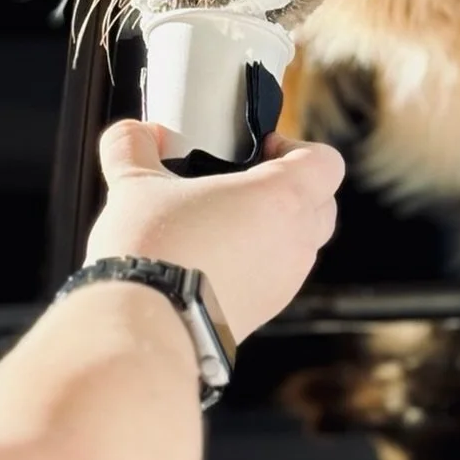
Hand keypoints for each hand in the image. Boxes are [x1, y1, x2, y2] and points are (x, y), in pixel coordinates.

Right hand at [85, 121, 344, 341]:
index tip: (264, 148)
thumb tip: (138, 134)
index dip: (299, 148)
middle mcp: (294, 241)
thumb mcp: (133, 183)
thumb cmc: (153, 253)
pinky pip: (278, 278)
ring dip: (276, 228)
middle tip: (248, 182)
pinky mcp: (265, 313)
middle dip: (294, 187)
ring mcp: (284, 282)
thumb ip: (133, 144)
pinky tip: (213, 260)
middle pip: (323, 204)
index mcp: (281, 198)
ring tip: (225, 222)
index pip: (326, 162)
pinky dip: (258, 264)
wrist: (144, 326)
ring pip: (302, 244)